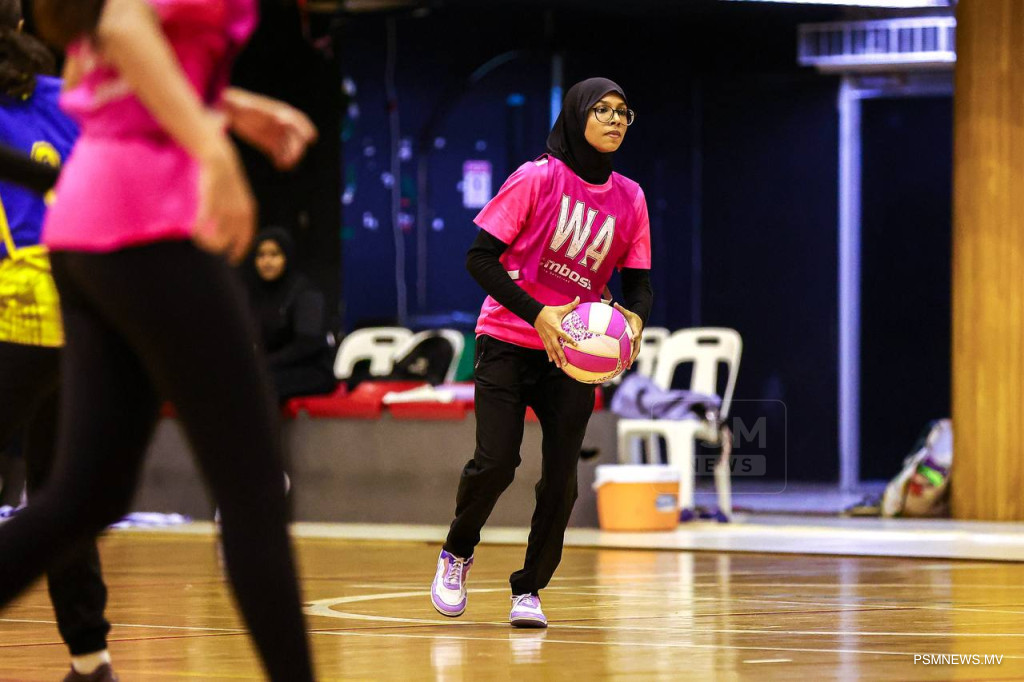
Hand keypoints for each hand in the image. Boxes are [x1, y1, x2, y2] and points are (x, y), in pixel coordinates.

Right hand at [193, 133, 255, 264]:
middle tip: (209, 246)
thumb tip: (232, 235)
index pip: (246, 239)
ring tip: (199, 239)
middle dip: (218, 248)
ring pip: (215, 237)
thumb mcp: (240, 200)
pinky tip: (193, 233)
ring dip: (205, 242)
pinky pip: (202, 226)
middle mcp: (239, 214)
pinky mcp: (209, 204)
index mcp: (249, 213)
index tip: (232, 260)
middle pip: (229, 241)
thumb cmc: (229, 182)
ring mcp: (224, 210)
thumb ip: (239, 217)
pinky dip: (197, 233)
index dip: (239, 251)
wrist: (221, 161)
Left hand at [222, 88, 317, 169]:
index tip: (311, 139)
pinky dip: (282, 159)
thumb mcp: (242, 104)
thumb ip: (249, 106)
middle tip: (293, 159)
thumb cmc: (236, 104)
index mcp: (277, 111)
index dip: (305, 128)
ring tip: (286, 165)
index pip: (296, 119)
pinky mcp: (270, 144)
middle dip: (297, 148)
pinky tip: (280, 165)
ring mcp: (275, 134)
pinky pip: (280, 153)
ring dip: (291, 156)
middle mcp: (280, 123)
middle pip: (295, 136)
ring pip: (289, 146)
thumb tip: (257, 109)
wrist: (230, 110)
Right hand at [533, 297, 580, 367]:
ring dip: (556, 358)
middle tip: (566, 363)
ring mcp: (546, 338)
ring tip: (560, 366)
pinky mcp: (543, 339)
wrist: (535, 313)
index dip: (570, 340)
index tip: (576, 345)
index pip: (564, 335)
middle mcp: (551, 335)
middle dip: (561, 356)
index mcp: (556, 328)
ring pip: (551, 350)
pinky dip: (549, 355)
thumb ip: (571, 305)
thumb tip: (579, 298)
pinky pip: (547, 348)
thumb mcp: (560, 308)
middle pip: (556, 347)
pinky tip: (551, 361)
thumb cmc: (549, 311)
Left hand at [614, 302, 643, 368]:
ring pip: (635, 352)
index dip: (636, 335)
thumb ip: (621, 309)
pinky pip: (632, 352)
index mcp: (637, 329)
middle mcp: (638, 337)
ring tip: (627, 367)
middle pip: (637, 347)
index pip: (637, 333)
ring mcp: (637, 342)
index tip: (633, 338)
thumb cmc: (632, 317)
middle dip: (634, 354)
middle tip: (630, 360)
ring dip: (631, 359)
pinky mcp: (634, 344)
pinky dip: (628, 358)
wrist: (639, 320)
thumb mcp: (627, 312)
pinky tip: (623, 365)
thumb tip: (615, 303)